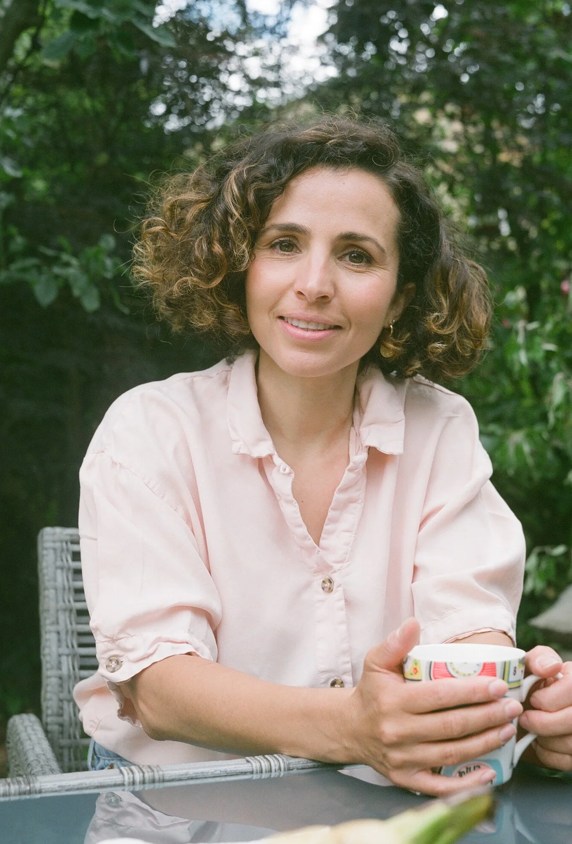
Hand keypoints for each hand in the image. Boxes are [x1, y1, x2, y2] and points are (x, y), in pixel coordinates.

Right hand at [345, 619, 522, 795]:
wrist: (350, 729)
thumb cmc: (371, 692)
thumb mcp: (376, 662)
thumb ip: (394, 643)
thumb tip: (414, 623)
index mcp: (393, 701)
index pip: (439, 696)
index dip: (471, 691)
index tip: (498, 685)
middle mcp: (397, 732)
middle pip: (451, 726)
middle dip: (487, 716)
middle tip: (512, 707)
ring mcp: (403, 759)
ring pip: (452, 753)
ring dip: (484, 743)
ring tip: (507, 730)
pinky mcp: (406, 779)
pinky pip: (440, 786)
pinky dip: (466, 783)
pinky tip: (490, 772)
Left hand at [519, 646, 571, 771]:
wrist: (526, 709)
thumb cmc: (531, 685)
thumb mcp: (531, 665)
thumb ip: (539, 659)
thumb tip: (550, 668)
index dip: (549, 699)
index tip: (533, 700)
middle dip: (544, 723)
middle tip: (524, 719)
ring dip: (545, 740)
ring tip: (532, 730)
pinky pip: (568, 761)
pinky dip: (548, 755)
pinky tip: (541, 743)